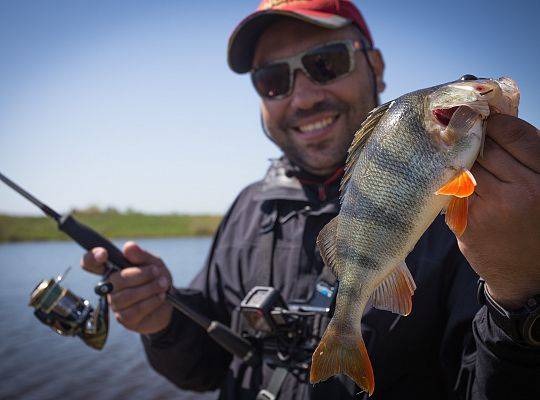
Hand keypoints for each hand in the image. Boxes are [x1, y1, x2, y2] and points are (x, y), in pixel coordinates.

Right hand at [81, 241, 172, 333]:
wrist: (170, 302)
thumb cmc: (157, 279)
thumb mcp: (154, 263)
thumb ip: (141, 256)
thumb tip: (128, 247)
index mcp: (112, 269)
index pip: (90, 263)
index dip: (91, 258)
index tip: (103, 254)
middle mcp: (109, 287)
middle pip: (115, 280)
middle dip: (140, 275)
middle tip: (157, 271)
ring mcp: (115, 304)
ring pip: (125, 296)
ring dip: (148, 288)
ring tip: (163, 284)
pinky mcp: (124, 319)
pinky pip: (134, 310)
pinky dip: (151, 301)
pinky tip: (160, 296)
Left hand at [458, 114, 539, 308]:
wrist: (529, 276)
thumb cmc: (536, 223)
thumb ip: (526, 156)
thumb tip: (494, 122)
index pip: (513, 134)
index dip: (495, 123)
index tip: (486, 120)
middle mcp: (522, 192)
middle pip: (483, 148)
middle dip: (475, 143)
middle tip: (469, 139)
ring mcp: (491, 209)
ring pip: (465, 168)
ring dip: (462, 164)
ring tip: (465, 165)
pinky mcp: (468, 223)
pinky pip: (455, 190)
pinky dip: (457, 186)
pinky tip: (464, 189)